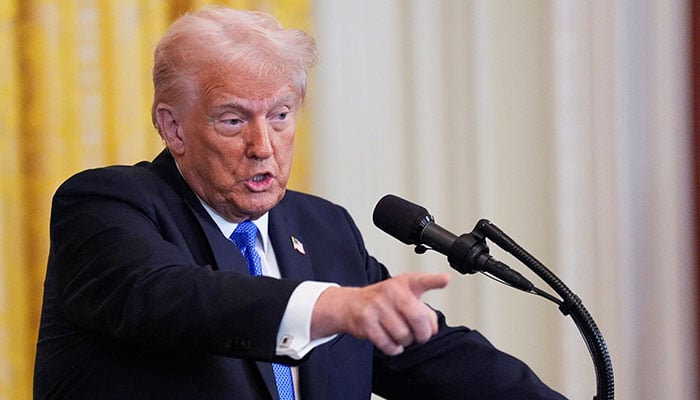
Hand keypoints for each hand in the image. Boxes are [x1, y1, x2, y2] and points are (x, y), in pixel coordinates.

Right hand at [311, 272, 449, 355]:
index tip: (445, 280)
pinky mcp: (367, 321)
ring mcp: (378, 305)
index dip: (435, 280)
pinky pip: (388, 344)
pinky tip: (391, 342)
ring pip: (403, 335)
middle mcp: (391, 291)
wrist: (351, 304)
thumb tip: (433, 327)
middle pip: (417, 317)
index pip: (422, 280)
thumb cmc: (383, 301)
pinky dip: (393, 348)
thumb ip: (424, 311)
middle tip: (420, 335)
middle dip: (422, 333)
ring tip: (400, 335)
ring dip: (405, 342)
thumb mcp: (405, 298)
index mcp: (405, 283)